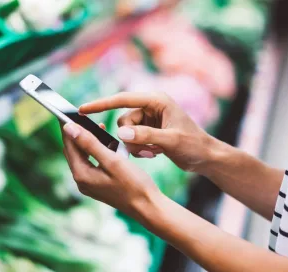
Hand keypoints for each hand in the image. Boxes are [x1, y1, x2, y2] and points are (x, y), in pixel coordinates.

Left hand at [61, 122, 160, 220]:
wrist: (148, 207)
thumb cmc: (134, 184)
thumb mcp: (112, 160)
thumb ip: (90, 144)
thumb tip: (69, 128)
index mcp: (82, 175)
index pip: (69, 145)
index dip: (67, 127)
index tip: (67, 111)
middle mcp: (82, 181)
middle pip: (73, 151)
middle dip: (77, 133)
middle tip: (81, 116)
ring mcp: (90, 185)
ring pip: (83, 157)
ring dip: (88, 142)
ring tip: (98, 127)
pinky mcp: (99, 185)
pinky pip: (92, 163)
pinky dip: (97, 152)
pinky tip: (107, 145)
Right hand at [80, 92, 211, 171]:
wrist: (206, 157)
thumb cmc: (194, 145)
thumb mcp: (170, 141)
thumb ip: (145, 136)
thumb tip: (120, 133)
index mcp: (156, 100)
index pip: (122, 99)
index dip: (101, 104)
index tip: (82, 109)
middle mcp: (151, 106)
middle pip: (123, 120)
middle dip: (129, 138)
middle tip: (145, 150)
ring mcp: (150, 118)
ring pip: (126, 132)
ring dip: (135, 146)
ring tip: (153, 153)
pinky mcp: (149, 130)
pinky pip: (132, 138)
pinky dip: (139, 148)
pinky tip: (155, 153)